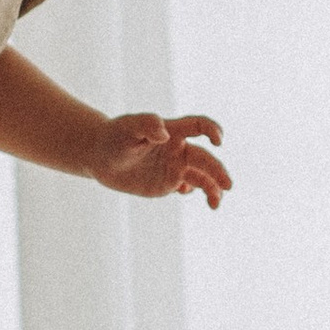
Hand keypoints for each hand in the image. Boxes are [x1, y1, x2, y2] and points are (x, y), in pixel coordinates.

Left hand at [88, 111, 228, 206]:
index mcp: (173, 131)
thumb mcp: (128, 128)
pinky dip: (192, 191)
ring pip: (200, 177)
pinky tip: (185, 192)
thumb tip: (164, 134)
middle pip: (205, 158)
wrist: (100, 157)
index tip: (218, 141)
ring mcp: (174, 167)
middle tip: (228, 186)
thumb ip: (146, 124)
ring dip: (212, 188)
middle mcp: (178, 149)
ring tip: (215, 204)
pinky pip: (187, 187)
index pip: (199, 126)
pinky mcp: (167, 183)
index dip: (212, 130)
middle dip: (218, 171)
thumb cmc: (114, 136)